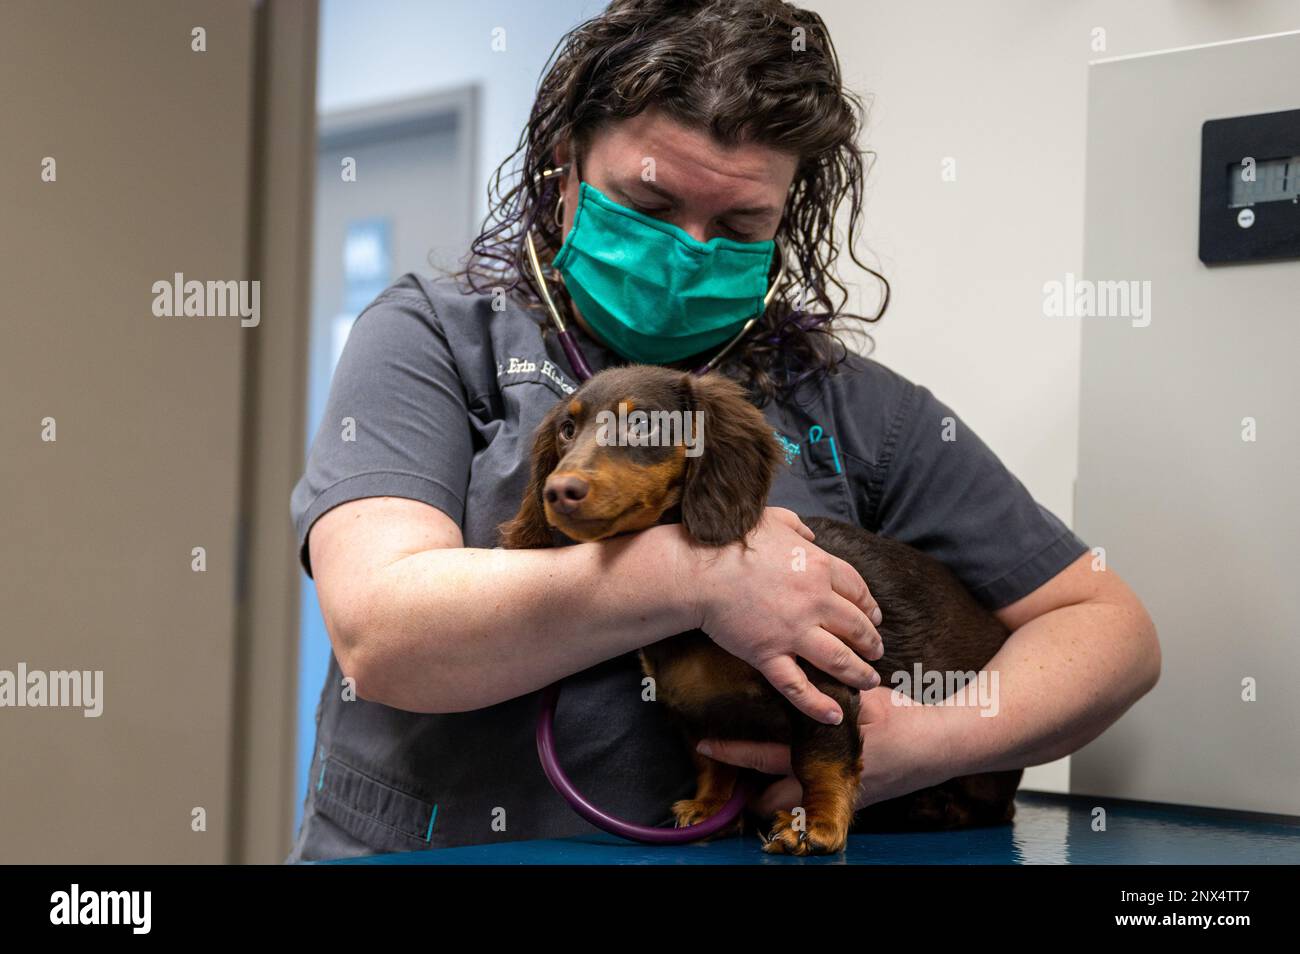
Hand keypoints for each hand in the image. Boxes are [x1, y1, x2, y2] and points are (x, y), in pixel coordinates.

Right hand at [681, 506, 883, 724]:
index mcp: (818, 567)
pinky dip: (817, 704)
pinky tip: (834, 715)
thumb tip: (810, 536)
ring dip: (858, 673)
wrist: (698, 571)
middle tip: (877, 650)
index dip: (869, 606)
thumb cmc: (730, 541)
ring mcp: (793, 631)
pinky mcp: (768, 654)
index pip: (857, 590)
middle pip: (855, 626)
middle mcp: (814, 602)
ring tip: (868, 681)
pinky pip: (798, 686)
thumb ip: (797, 527)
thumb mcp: (772, 520)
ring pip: (838, 659)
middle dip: (871, 641)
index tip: (874, 617)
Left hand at [695, 687, 954, 816]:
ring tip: (752, 780)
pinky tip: (793, 774)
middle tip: (728, 774)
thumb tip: (795, 671)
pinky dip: (801, 788)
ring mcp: (844, 795)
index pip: (768, 756)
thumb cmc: (905, 718)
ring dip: (775, 791)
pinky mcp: (858, 798)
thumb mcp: (864, 699)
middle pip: (775, 798)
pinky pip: (817, 799)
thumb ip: (829, 691)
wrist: (945, 745)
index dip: (735, 751)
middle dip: (752, 792)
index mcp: (826, 756)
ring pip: (795, 802)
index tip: (706, 744)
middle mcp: (830, 783)